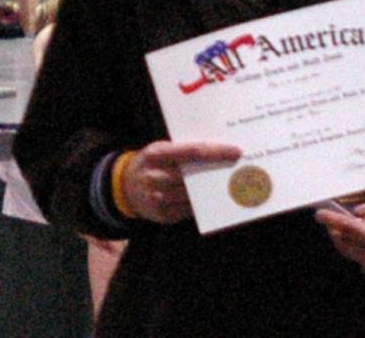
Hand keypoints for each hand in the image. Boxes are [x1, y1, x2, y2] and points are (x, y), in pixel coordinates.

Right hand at [122, 141, 240, 223]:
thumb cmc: (151, 162)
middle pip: (196, 174)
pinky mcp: (163, 216)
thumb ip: (182, 149)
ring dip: (214, 188)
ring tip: (232, 182)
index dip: (217, 152)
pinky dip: (203, 203)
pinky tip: (214, 196)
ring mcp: (158, 199)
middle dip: (218, 170)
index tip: (236, 151)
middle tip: (240, 167)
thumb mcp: (160, 149)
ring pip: (195, 194)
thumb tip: (216, 150)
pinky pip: (190, 209)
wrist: (124, 187)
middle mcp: (156, 177)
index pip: (193, 151)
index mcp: (157, 154)